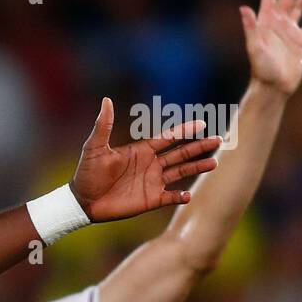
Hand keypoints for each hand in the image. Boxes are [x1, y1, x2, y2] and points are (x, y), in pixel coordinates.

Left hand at [70, 98, 221, 220]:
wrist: (82, 201)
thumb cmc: (87, 173)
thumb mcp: (94, 147)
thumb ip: (103, 125)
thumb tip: (106, 100)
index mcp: (141, 150)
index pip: (168, 138)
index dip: (184, 131)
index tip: (201, 123)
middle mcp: (151, 164)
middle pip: (180, 154)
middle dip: (199, 147)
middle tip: (219, 141)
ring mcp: (152, 182)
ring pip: (180, 172)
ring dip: (196, 168)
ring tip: (214, 163)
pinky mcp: (150, 200)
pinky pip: (170, 197)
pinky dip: (180, 196)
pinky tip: (189, 195)